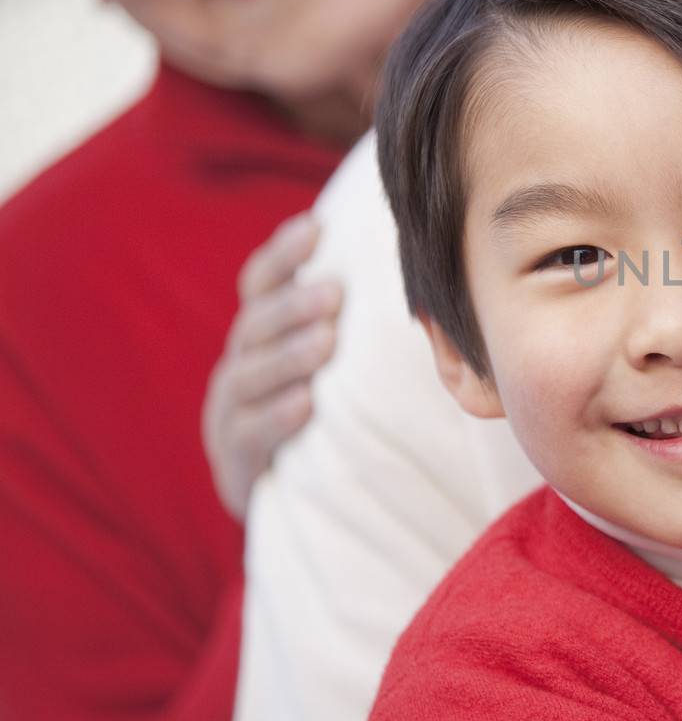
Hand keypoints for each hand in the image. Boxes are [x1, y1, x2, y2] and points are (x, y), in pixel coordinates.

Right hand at [203, 213, 342, 518]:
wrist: (291, 492)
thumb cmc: (329, 410)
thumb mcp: (337, 362)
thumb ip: (351, 320)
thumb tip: (412, 262)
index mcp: (261, 333)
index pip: (261, 283)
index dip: (284, 255)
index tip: (318, 228)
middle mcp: (240, 364)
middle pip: (254, 324)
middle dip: (293, 307)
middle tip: (335, 295)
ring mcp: (229, 411)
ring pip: (248, 375)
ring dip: (288, 357)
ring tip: (326, 344)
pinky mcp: (234, 459)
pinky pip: (249, 433)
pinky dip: (276, 416)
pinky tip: (306, 404)